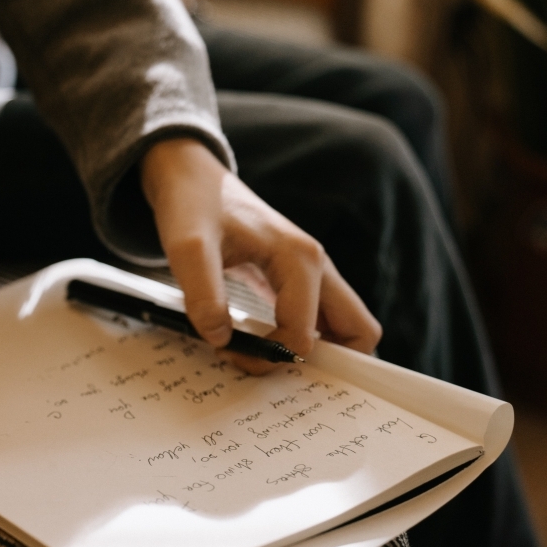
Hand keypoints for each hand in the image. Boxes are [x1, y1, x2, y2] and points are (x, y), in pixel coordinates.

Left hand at [140, 137, 381, 373]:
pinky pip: (321, 321)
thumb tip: (221, 338)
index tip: (230, 351)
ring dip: (315, 354)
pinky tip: (265, 345)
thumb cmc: (193, 205)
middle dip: (322, 364)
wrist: (192, 177)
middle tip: (271, 369)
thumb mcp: (187, 246)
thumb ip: (202, 292)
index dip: (268, 355)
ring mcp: (313, 273)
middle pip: (359, 331)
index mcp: (300, 258)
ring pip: (345, 328)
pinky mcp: (299, 280)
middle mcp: (318, 266)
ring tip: (265, 358)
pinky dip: (303, 341)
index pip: (304, 334)